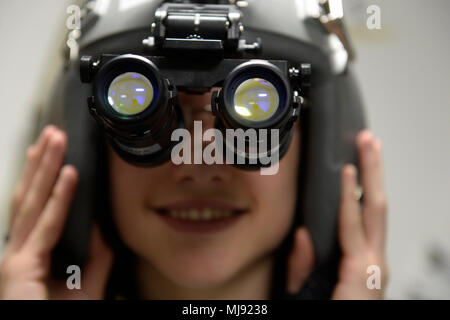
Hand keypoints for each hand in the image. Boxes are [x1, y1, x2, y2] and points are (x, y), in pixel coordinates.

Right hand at [0, 126, 112, 299]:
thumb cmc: (63, 315)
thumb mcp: (87, 282)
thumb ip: (96, 255)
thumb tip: (101, 225)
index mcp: (31, 252)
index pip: (36, 205)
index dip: (42, 177)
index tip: (50, 153)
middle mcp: (19, 249)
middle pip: (30, 195)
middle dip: (41, 162)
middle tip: (54, 133)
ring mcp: (16, 256)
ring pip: (33, 201)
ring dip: (46, 167)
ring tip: (55, 139)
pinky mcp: (22, 266)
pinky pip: (46, 225)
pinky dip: (59, 197)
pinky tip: (70, 174)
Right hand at [285, 130, 388, 298]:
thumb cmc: (328, 313)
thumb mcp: (304, 299)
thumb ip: (303, 269)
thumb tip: (304, 235)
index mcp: (358, 273)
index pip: (352, 223)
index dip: (349, 194)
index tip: (346, 167)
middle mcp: (374, 264)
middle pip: (378, 208)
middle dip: (374, 171)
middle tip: (369, 141)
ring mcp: (377, 263)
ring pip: (379, 212)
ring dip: (376, 179)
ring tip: (370, 151)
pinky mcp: (373, 264)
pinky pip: (372, 225)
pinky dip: (368, 200)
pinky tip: (364, 186)